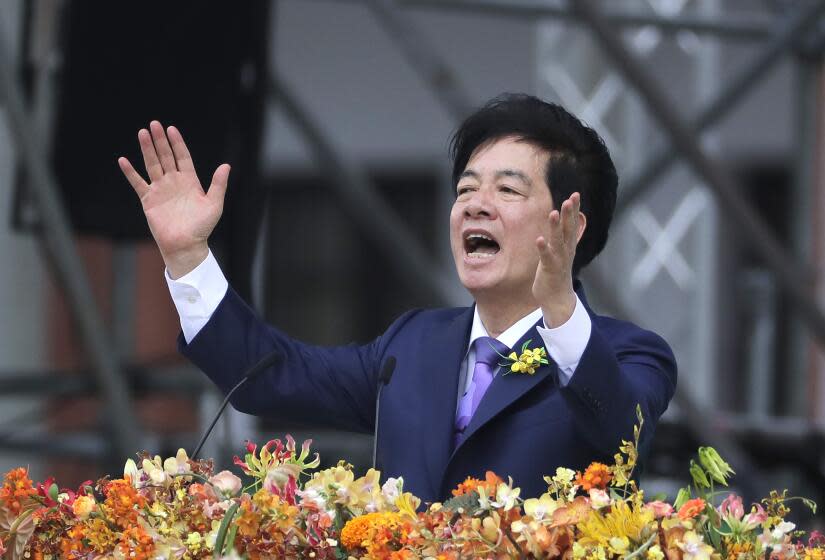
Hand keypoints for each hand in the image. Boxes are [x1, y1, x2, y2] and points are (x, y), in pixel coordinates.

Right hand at [118, 121, 229, 278]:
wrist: (186, 245)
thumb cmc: (202, 227)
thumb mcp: (214, 204)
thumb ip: (218, 185)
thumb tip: (226, 165)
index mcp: (190, 181)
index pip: (182, 157)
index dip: (177, 143)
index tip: (171, 129)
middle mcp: (174, 182)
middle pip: (166, 156)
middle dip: (160, 141)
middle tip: (154, 124)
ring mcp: (160, 190)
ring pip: (152, 164)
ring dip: (147, 149)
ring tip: (142, 133)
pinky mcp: (149, 200)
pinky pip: (138, 183)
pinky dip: (130, 172)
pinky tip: (124, 160)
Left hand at [532, 192, 585, 326]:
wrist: (558, 299)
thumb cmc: (557, 273)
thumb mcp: (561, 252)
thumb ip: (562, 238)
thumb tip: (563, 223)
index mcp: (568, 246)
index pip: (571, 224)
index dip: (574, 210)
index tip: (575, 194)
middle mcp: (566, 251)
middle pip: (568, 229)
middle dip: (569, 214)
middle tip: (571, 198)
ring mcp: (559, 260)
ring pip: (558, 241)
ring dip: (556, 227)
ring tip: (553, 212)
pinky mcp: (550, 270)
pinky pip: (546, 257)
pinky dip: (543, 248)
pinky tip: (539, 239)